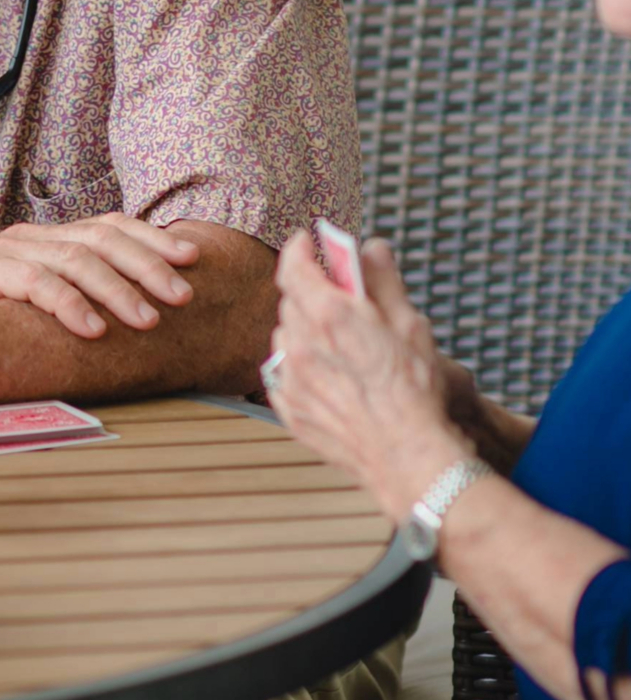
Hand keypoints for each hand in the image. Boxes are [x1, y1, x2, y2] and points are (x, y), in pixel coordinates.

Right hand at [0, 213, 201, 339]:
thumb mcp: (34, 300)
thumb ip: (75, 298)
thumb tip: (140, 320)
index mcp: (50, 239)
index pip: (109, 226)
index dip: (153, 239)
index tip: (193, 257)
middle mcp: (33, 237)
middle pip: (100, 238)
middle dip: (148, 264)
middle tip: (183, 295)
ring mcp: (8, 251)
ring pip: (74, 260)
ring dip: (117, 290)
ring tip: (147, 320)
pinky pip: (35, 284)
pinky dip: (68, 305)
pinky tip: (92, 329)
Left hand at [266, 235, 472, 520]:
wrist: (408, 458)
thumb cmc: (415, 391)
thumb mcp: (410, 324)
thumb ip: (383, 280)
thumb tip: (371, 247)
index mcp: (328, 315)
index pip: (293, 265)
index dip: (299, 249)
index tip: (307, 242)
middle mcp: (299, 343)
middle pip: (291, 301)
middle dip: (311, 292)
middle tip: (337, 297)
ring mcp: (290, 377)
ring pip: (286, 338)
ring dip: (305, 331)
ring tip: (340, 344)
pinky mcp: (289, 408)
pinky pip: (284, 374)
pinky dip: (301, 367)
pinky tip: (332, 376)